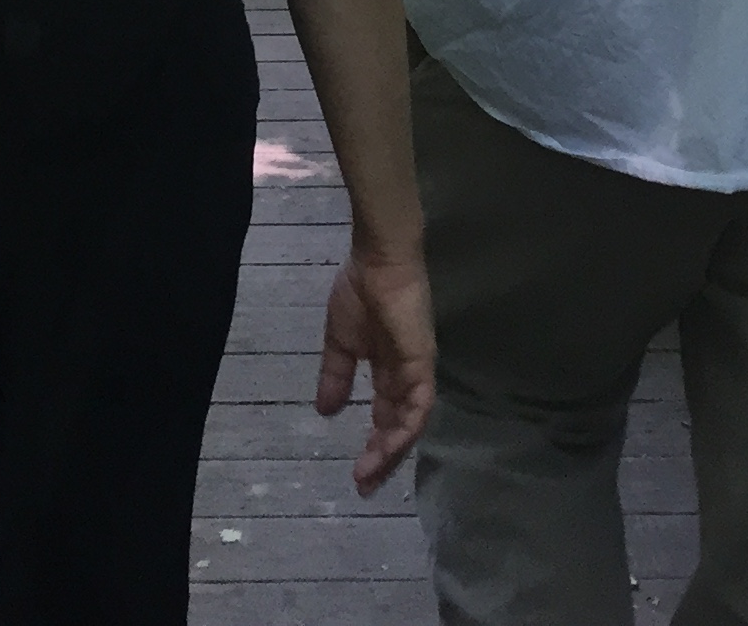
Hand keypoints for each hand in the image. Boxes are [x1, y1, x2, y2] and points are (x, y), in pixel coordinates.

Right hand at [316, 247, 435, 494]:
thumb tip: (324, 411)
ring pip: (411, 424)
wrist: (377, 260)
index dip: (373, 448)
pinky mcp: (422, 363)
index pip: (386, 419)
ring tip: (370, 473)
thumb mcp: (339, 342)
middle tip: (364, 487)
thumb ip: (336, 376)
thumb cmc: (359, 292)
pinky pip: (418, 404)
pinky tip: (387, 446)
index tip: (355, 475)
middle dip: (383, 460)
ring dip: (391, 451)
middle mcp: (407, 378)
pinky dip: (405, 427)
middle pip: (400, 429)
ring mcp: (417, 372)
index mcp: (388, 372)